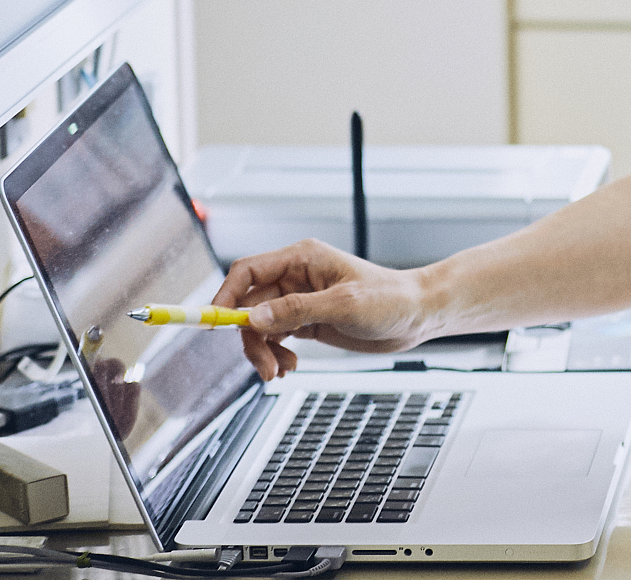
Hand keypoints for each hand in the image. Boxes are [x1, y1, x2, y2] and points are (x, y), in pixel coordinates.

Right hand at [213, 239, 434, 379]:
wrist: (418, 315)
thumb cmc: (391, 299)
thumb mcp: (344, 305)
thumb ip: (297, 310)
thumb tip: (253, 318)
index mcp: (302, 259)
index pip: (247, 272)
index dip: (224, 297)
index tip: (212, 325)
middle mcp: (295, 277)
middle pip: (248, 306)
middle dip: (250, 339)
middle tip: (264, 367)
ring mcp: (299, 300)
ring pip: (259, 327)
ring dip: (262, 352)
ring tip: (279, 372)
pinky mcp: (306, 321)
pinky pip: (274, 338)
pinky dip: (274, 355)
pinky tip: (288, 368)